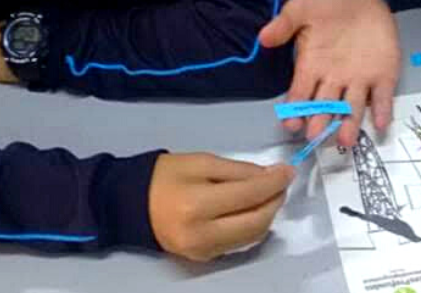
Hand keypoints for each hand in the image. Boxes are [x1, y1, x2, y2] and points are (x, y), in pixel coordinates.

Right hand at [149, 153, 293, 261]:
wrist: (133, 204)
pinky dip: (253, 225)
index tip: (288, 171)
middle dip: (275, 200)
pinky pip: (239, 242)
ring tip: (269, 194)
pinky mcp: (204, 258)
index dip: (274, 182)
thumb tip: (270, 176)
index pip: (249, 194)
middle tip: (281, 182)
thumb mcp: (202, 162)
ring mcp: (203, 250)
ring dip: (268, 214)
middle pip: (256, 221)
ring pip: (252, 235)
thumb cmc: (165, 177)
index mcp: (197, 204)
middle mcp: (202, 234)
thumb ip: (239, 170)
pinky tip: (253, 209)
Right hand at [260, 0, 400, 147]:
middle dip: (319, 122)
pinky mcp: (383, 75)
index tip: (291, 123)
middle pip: (324, 107)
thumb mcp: (303, 8)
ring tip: (345, 139)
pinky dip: (382, 110)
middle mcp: (334, 79)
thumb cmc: (329, 4)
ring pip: (352, 108)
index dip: (295, 110)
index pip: (300, 94)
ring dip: (349, 124)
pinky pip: (381, 96)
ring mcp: (359, 79)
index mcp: (312, 66)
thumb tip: (264, 37)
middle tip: (315, 135)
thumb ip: (285, 23)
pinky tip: (381, 122)